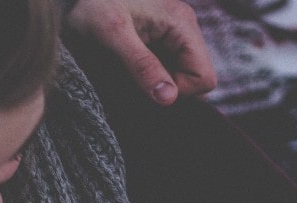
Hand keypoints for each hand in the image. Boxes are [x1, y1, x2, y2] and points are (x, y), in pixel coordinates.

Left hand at [65, 0, 218, 104]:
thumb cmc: (93, 5)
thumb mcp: (113, 36)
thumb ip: (142, 65)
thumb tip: (168, 99)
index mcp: (182, 23)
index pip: (204, 78)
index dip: (179, 92)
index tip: (147, 88)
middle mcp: (184, 28)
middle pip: (195, 79)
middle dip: (167, 89)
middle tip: (134, 81)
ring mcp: (173, 34)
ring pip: (180, 76)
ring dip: (156, 84)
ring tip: (128, 74)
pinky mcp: (160, 40)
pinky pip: (166, 69)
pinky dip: (149, 77)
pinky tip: (128, 70)